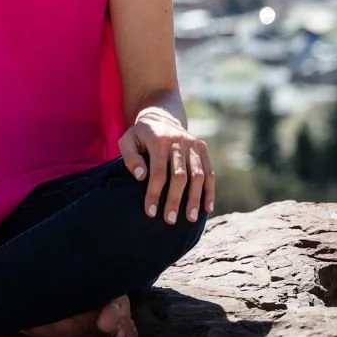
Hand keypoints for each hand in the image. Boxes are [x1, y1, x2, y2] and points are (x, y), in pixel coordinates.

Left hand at [117, 109, 214, 225]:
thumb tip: (140, 177)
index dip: (154, 193)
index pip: (158, 172)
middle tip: (170, 220)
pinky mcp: (203, 148)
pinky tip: (207, 208)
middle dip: (175, 200)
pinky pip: (209, 172)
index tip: (150, 212)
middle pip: (180, 176)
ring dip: (195, 199)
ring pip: (198, 175)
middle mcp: (179, 141)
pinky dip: (210, 191)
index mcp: (159, 139)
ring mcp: (193, 145)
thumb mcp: (127, 140)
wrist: (161, 116)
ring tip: (191, 219)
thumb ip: (130, 157)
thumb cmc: (140, 135)